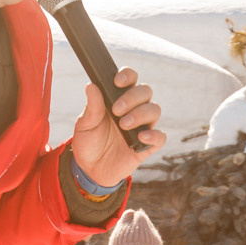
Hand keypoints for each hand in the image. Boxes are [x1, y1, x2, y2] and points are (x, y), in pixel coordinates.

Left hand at [70, 68, 164, 182]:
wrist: (90, 169)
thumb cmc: (89, 142)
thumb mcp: (85, 124)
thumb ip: (92, 107)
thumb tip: (91, 86)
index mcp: (118, 99)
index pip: (131, 79)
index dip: (128, 75)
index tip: (117, 81)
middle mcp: (134, 109)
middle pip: (145, 92)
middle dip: (132, 97)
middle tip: (116, 110)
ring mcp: (142, 126)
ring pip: (154, 110)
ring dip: (140, 114)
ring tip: (123, 125)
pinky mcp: (147, 145)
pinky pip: (160, 137)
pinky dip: (154, 135)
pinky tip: (141, 137)